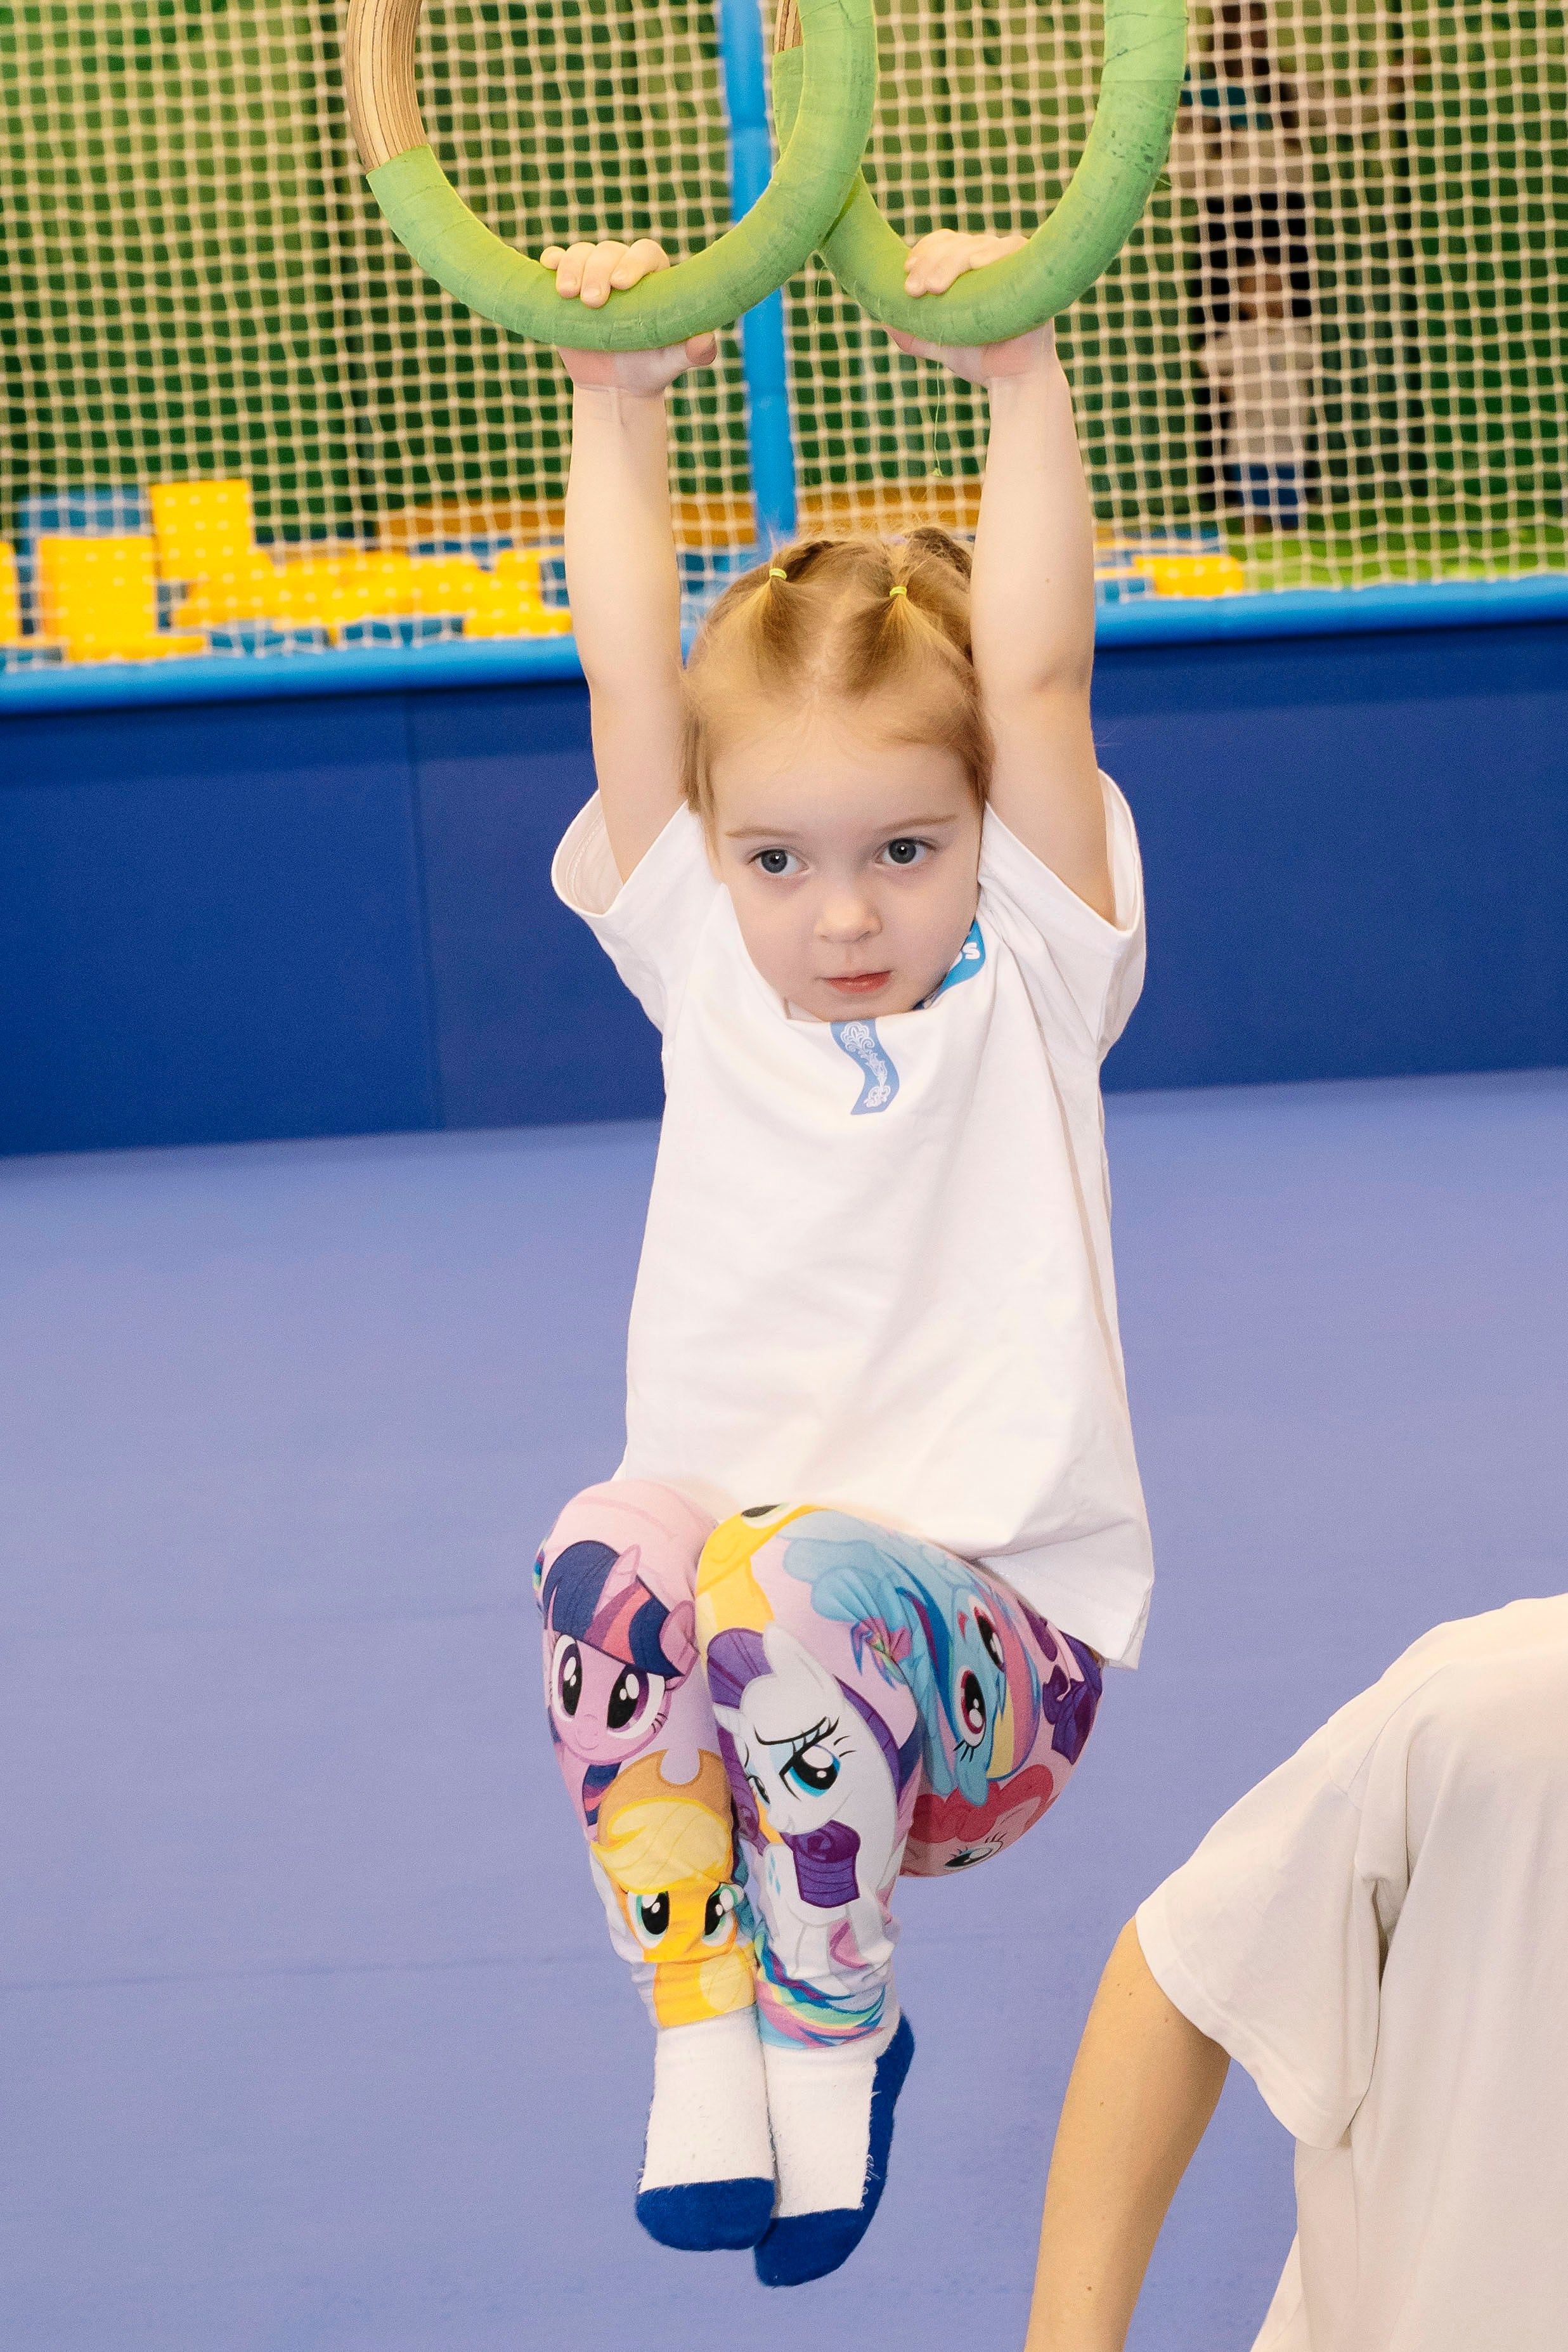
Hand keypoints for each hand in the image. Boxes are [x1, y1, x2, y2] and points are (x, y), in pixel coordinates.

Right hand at [540, 239, 717, 392]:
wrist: (616, 384)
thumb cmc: (651, 368)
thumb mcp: (673, 362)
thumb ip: (694, 351)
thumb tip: (704, 342)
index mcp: (654, 277)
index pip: (645, 254)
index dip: (634, 263)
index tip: (622, 285)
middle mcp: (623, 268)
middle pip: (608, 252)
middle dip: (598, 271)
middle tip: (593, 301)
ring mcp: (593, 273)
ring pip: (581, 253)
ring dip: (572, 267)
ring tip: (567, 294)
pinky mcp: (569, 283)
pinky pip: (559, 261)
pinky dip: (552, 261)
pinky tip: (548, 267)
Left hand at [891, 229, 1054, 387]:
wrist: (1013, 382)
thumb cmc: (980, 360)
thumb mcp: (940, 343)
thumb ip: (914, 333)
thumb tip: (884, 321)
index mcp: (968, 269)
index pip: (944, 243)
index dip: (924, 251)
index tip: (906, 272)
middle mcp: (988, 260)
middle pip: (955, 244)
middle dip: (930, 263)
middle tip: (914, 290)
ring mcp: (1010, 262)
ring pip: (976, 245)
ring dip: (951, 262)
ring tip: (934, 287)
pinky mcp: (1030, 270)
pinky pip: (1012, 249)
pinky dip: (993, 254)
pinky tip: (976, 264)